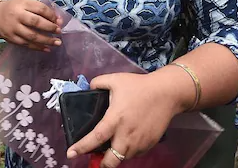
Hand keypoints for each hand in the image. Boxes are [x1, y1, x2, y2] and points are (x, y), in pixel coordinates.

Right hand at [0, 0, 61, 51]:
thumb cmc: (13, 8)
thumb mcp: (24, 2)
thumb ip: (38, 8)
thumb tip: (57, 19)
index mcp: (22, 4)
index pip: (40, 8)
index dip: (51, 15)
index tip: (59, 21)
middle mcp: (17, 15)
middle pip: (36, 22)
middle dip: (50, 27)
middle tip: (59, 31)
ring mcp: (13, 28)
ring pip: (32, 36)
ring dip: (46, 40)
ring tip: (57, 42)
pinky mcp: (11, 38)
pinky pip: (26, 44)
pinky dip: (37, 47)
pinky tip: (47, 49)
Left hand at [67, 73, 182, 167]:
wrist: (166, 93)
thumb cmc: (139, 86)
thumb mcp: (114, 79)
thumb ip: (97, 83)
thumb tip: (89, 88)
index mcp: (114, 119)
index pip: (95, 138)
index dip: (81, 148)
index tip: (71, 154)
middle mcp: (126, 134)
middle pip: (112, 160)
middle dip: (102, 164)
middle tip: (97, 159)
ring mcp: (139, 141)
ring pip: (124, 158)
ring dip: (116, 156)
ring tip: (112, 147)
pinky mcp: (150, 144)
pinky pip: (136, 153)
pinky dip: (129, 151)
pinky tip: (126, 141)